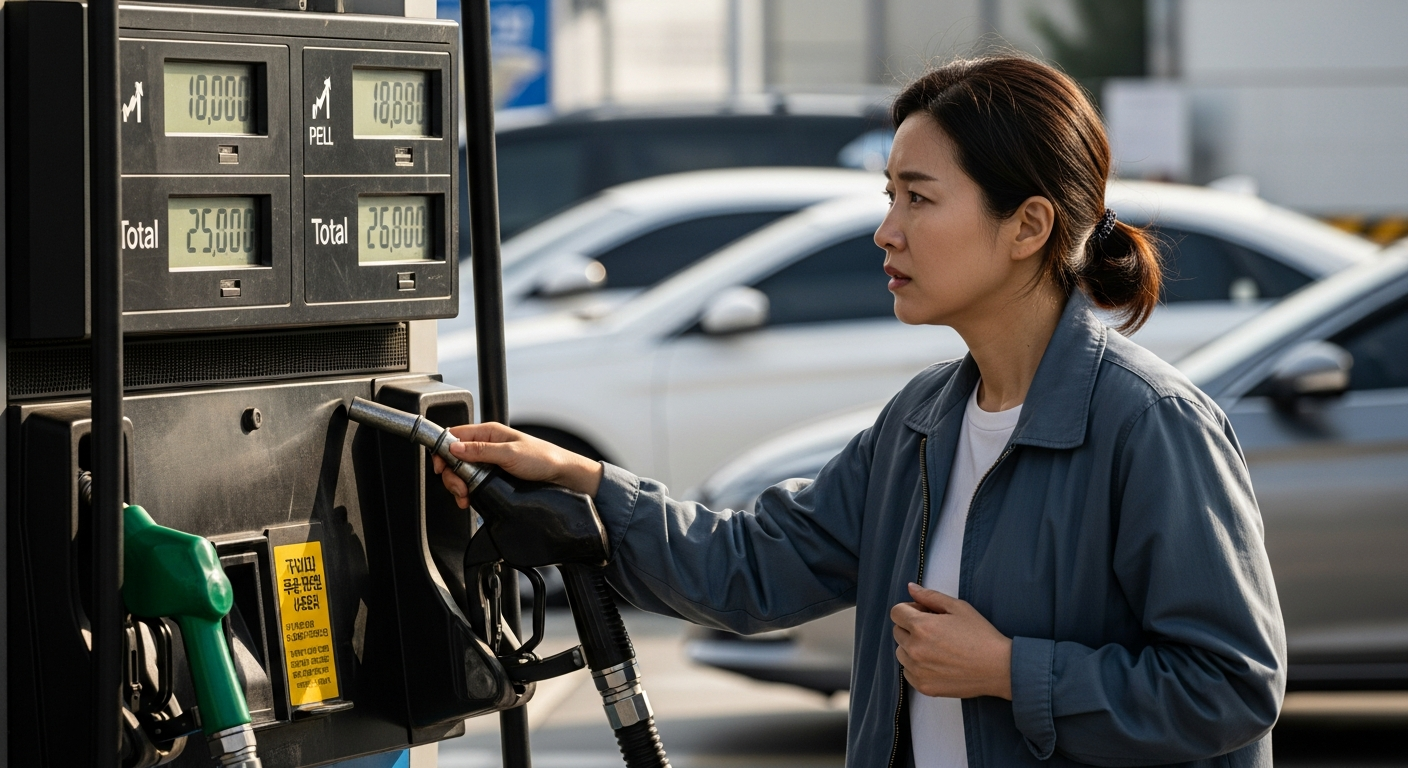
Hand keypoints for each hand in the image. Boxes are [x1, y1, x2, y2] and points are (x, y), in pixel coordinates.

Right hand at [431, 422, 604, 507]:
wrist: (562, 476)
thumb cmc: (543, 459)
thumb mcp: (509, 453)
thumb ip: (480, 451)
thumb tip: (454, 448)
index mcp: (488, 433)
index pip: (454, 435)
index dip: (443, 450)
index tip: (441, 467)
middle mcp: (486, 445)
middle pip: (454, 457)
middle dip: (451, 475)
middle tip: (459, 489)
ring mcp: (489, 462)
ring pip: (461, 472)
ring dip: (458, 486)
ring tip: (465, 497)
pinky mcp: (493, 476)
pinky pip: (472, 482)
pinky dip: (467, 492)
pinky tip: (470, 499)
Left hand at [891, 582, 1012, 699]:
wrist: (999, 668)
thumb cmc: (981, 635)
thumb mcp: (959, 607)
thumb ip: (930, 596)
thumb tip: (911, 587)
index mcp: (921, 626)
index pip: (896, 612)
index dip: (909, 609)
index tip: (924, 613)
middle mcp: (914, 649)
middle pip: (897, 632)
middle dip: (910, 627)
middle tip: (934, 630)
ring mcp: (917, 670)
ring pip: (901, 653)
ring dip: (912, 648)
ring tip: (936, 648)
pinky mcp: (923, 686)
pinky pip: (908, 672)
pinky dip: (917, 667)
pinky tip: (938, 663)